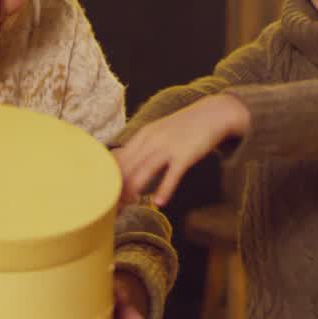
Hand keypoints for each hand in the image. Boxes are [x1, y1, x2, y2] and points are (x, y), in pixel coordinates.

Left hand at [114, 94, 248, 206]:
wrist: (213, 114)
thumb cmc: (184, 127)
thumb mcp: (158, 132)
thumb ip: (143, 147)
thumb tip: (126, 166)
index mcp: (143, 135)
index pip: (119, 157)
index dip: (109, 176)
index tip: (104, 191)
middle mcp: (151, 140)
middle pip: (128, 166)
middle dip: (118, 186)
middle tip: (112, 204)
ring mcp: (168, 147)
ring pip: (145, 170)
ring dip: (134, 189)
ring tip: (128, 205)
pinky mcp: (185, 155)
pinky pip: (172, 174)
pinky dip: (165, 188)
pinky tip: (158, 202)